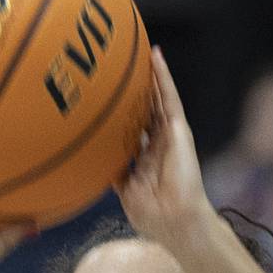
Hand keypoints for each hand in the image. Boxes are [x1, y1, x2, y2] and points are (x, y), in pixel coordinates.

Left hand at [115, 47, 216, 254]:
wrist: (176, 223)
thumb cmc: (153, 217)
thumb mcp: (125, 192)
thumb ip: (114, 173)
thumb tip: (93, 160)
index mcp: (146, 159)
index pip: (133, 130)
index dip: (122, 114)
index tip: (105, 99)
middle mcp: (159, 144)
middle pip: (146, 109)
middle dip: (137, 89)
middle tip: (123, 64)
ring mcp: (170, 136)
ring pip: (158, 98)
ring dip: (150, 75)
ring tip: (141, 50)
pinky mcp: (179, 131)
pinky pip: (169, 98)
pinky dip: (163, 77)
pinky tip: (155, 56)